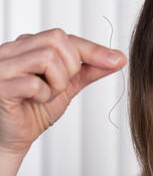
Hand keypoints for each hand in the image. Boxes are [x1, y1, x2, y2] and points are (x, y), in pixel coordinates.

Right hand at [0, 28, 125, 155]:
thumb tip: (118, 58)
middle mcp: (12, 49)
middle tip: (60, 86)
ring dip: (57, 83)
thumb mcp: (69, 85)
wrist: (13, 137)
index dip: (93, 50)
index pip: (65, 37)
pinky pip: (34, 84)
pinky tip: (34, 102)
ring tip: (47, 94)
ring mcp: (2, 66)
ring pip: (47, 58)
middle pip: (57, 40)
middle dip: (70, 67)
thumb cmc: (35, 109)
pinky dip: (43, 96)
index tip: (117, 60)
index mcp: (28, 45)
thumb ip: (90, 70)